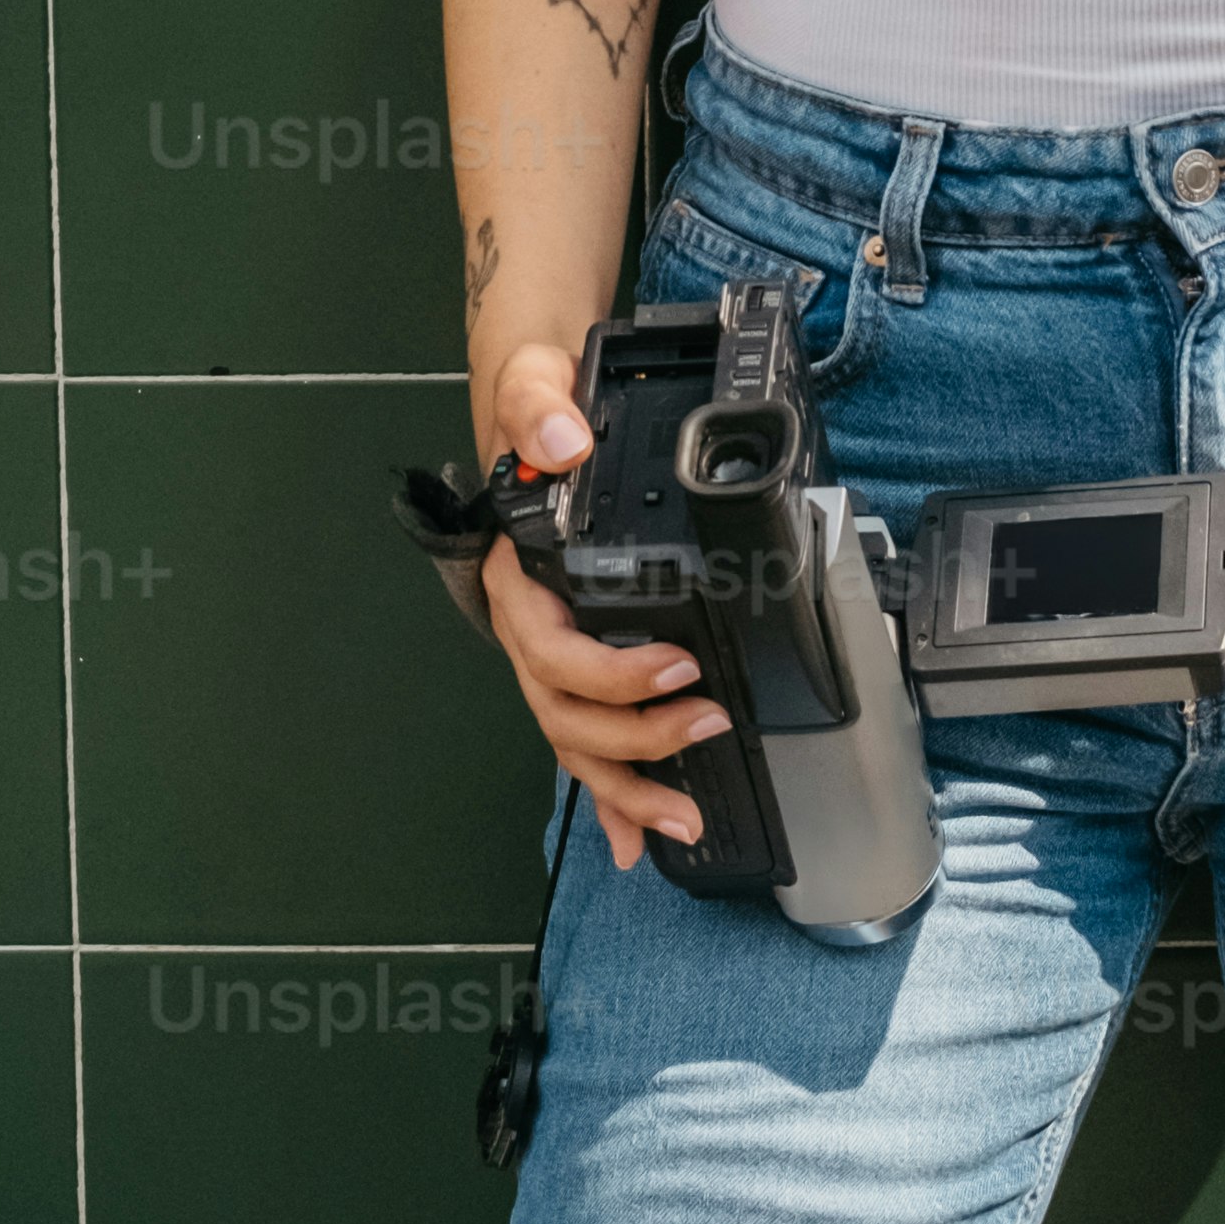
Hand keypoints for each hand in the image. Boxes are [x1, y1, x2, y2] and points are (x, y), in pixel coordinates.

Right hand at [473, 332, 730, 876]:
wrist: (537, 409)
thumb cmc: (537, 408)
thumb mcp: (534, 384)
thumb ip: (538, 403)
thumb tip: (561, 441)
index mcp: (516, 576)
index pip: (549, 647)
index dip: (610, 671)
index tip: (681, 663)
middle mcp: (525, 626)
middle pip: (563, 711)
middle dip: (634, 739)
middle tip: (707, 727)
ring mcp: (548, 652)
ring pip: (574, 739)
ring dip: (625, 787)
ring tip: (684, 819)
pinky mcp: (577, 661)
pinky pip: (585, 736)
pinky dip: (609, 793)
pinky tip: (637, 838)